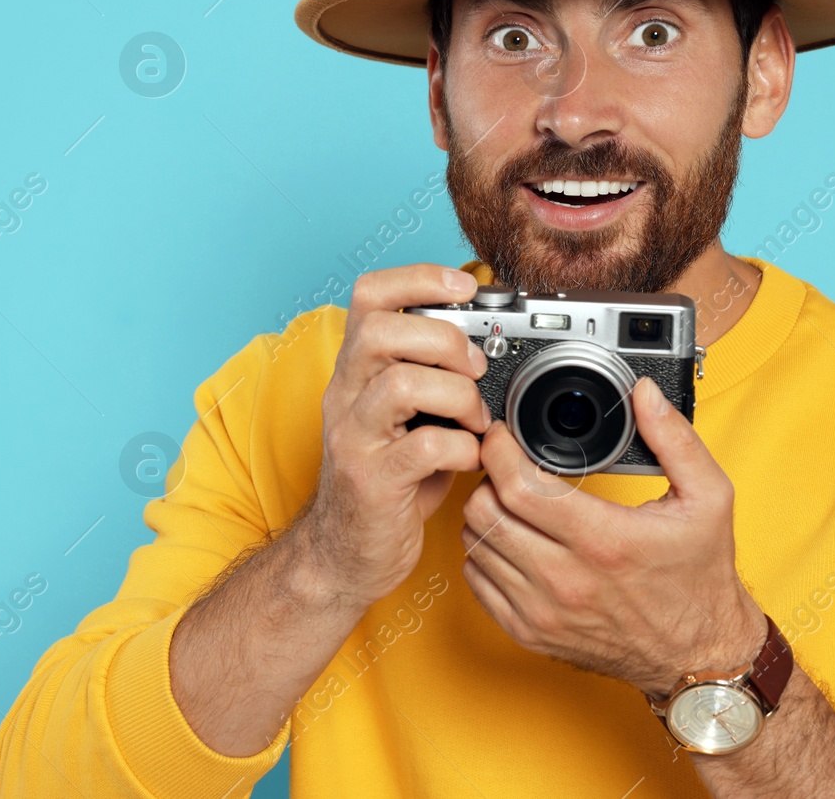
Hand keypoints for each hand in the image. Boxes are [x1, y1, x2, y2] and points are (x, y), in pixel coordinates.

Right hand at [299, 264, 492, 609]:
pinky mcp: (371, 481)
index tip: (465, 288)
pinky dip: (463, 448)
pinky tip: (469, 459)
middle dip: (444, 339)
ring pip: (401, 383)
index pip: (369, 295)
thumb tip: (490, 345)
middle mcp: (345, 396)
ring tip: (475, 419)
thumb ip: (432, 379)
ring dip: (458, 395)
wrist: (344, 555)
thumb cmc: (386, 482)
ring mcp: (354, 437)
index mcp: (356, 371)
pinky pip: (425, 446)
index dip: (419, 278)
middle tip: (475, 369)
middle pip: (380, 329)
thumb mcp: (405, 418)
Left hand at [459, 375, 765, 697]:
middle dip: (487, 476)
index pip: (517, 486)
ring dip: (484, 513)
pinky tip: (511, 539)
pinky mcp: (529, 633)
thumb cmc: (701, 578)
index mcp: (604, 541)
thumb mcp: (709, 499)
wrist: (698, 657)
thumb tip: (643, 394)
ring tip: (510, 501)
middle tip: (506, 465)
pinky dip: (484, 553)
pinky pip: (477, 582)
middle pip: (484, 512)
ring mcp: (542, 611)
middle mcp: (566, 580)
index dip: (499, 450)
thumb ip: (674, 439)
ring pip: (474, 544)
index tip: (504, 436)